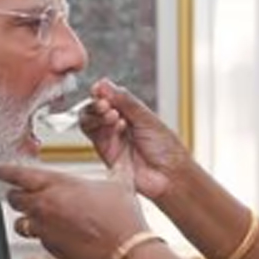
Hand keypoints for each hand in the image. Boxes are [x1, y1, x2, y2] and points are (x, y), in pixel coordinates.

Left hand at [0, 164, 147, 258]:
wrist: (126, 251)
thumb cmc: (123, 218)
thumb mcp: (121, 183)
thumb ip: (118, 166)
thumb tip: (124, 154)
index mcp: (59, 184)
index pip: (19, 174)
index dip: (5, 171)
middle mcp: (46, 206)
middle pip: (14, 198)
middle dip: (16, 194)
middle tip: (20, 192)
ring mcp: (46, 230)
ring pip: (20, 222)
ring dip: (25, 217)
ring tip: (36, 215)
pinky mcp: (50, 248)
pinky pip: (38, 239)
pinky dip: (43, 234)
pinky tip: (58, 232)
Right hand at [79, 79, 190, 200]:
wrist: (170, 175)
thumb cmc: (166, 149)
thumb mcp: (147, 118)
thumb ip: (125, 101)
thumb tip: (104, 83)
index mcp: (130, 113)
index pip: (108, 97)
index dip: (102, 91)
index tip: (100, 88)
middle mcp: (118, 124)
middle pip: (94, 108)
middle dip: (98, 103)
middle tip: (107, 104)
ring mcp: (111, 138)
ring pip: (89, 120)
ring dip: (97, 114)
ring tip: (113, 114)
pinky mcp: (105, 152)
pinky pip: (92, 135)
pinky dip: (99, 127)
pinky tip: (116, 126)